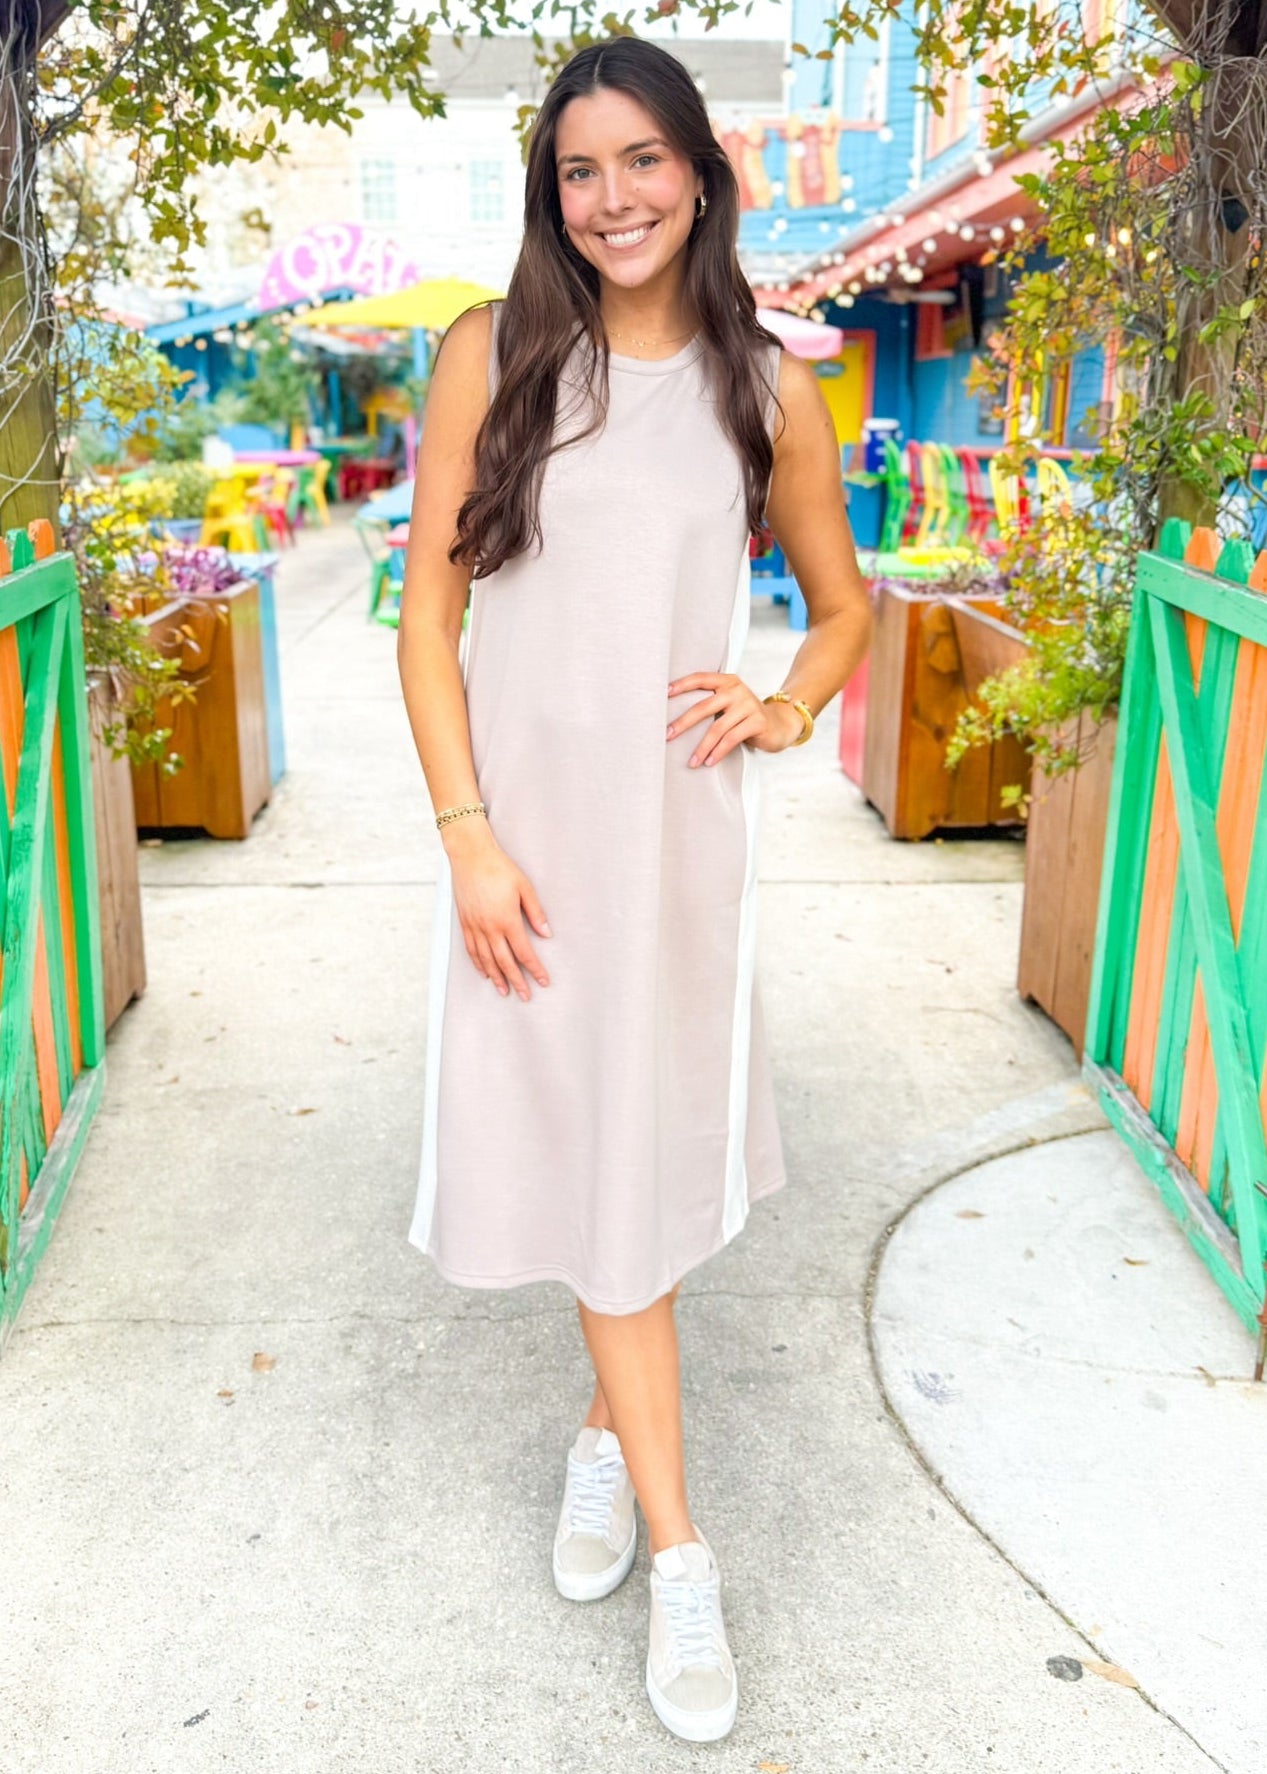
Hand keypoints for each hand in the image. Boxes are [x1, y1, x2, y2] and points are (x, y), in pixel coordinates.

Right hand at [445, 820, 550, 1000]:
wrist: (470, 856)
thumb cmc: (499, 868)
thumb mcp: (524, 887)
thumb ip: (536, 912)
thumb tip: (546, 934)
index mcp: (507, 919)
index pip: (524, 952)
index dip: (535, 969)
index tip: (543, 981)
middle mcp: (489, 927)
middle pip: (504, 962)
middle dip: (517, 981)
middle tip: (525, 996)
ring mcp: (474, 927)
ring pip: (486, 960)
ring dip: (496, 978)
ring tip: (504, 991)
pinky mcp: (464, 923)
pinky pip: (472, 950)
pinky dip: (478, 964)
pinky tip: (484, 972)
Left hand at [666, 673, 805, 765]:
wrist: (779, 724)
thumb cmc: (746, 716)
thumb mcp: (730, 704)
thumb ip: (711, 703)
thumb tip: (676, 720)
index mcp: (727, 681)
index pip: (700, 678)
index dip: (682, 685)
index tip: (664, 693)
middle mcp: (737, 690)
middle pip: (704, 706)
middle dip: (683, 723)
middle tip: (667, 735)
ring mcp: (748, 705)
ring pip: (717, 728)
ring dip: (702, 747)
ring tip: (691, 762)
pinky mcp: (757, 721)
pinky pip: (731, 739)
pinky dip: (718, 752)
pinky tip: (709, 762)